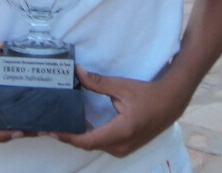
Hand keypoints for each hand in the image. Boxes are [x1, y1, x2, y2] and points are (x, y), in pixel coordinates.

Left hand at [53, 66, 182, 157]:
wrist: (170, 103)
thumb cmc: (147, 94)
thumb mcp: (122, 86)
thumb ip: (98, 83)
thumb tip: (78, 72)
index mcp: (120, 132)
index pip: (87, 140)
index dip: (67, 136)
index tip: (51, 129)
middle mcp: (120, 146)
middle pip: (88, 144)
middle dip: (69, 135)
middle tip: (51, 124)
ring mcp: (123, 149)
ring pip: (95, 145)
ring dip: (79, 136)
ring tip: (61, 123)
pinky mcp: (124, 146)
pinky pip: (102, 143)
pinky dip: (89, 136)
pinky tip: (80, 125)